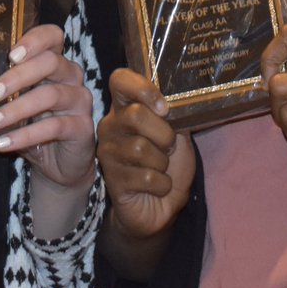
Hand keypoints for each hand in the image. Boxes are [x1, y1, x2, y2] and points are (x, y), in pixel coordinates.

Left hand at [0, 23, 95, 191]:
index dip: (35, 40)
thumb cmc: (33, 125)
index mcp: (55, 62)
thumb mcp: (17, 103)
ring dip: (17, 109)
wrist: (58, 163)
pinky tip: (3, 143)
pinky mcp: (83, 127)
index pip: (53, 36)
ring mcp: (80, 100)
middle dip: (18, 76)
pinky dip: (25, 135)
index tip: (11, 55)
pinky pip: (54, 127)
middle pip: (51, 62)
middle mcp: (72, 76)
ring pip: (51, 95)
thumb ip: (3, 91)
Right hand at [96, 68, 194, 240]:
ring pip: (140, 148)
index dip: (141, 87)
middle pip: (135, 115)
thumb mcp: (178, 135)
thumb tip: (177, 101)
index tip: (163, 107)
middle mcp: (111, 126)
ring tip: (161, 169)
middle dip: (163, 134)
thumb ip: (174, 115)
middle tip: (169, 147)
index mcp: (126, 108)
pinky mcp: (112, 180)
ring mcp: (108, 153)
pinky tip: (157, 187)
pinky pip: (144, 177)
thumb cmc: (169, 166)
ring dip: (162, 162)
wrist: (162, 207)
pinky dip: (161, 184)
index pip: (120, 80)